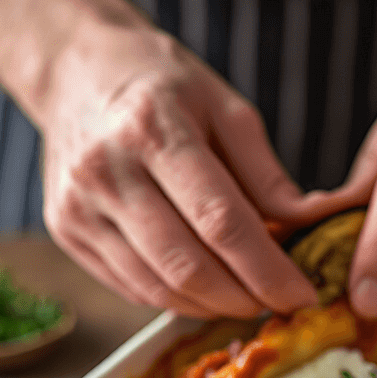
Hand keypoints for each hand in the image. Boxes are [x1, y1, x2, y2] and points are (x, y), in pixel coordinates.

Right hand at [40, 22, 323, 317]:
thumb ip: (267, 175)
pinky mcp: (66, 232)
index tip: (303, 295)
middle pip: (187, 266)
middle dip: (243, 298)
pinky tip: (204, 287)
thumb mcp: (225, 109)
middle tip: (277, 303)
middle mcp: (106, 171)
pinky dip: (178, 298)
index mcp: (153, 129)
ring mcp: (79, 207)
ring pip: (158, 288)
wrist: (75, 71)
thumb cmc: (162, 87)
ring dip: (212, 306)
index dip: (267, 269)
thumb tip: (309, 227)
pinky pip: (133, 287)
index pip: (220, 220)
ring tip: (245, 297)